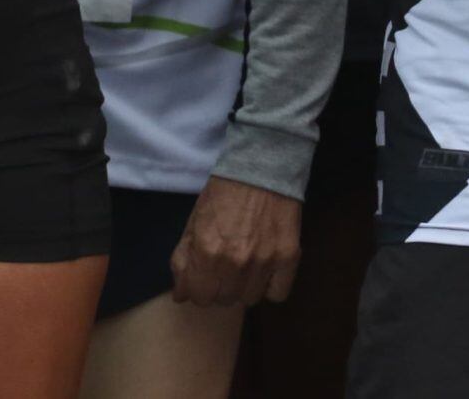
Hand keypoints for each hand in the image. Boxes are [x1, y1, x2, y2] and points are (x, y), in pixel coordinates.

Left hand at [170, 177, 301, 306]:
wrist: (261, 169)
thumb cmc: (223, 193)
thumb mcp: (194, 221)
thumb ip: (183, 259)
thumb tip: (180, 294)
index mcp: (207, 250)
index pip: (199, 296)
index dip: (197, 290)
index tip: (201, 281)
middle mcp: (235, 262)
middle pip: (223, 299)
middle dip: (217, 288)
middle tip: (220, 269)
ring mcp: (264, 262)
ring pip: (248, 299)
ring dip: (242, 288)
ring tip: (242, 267)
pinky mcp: (288, 258)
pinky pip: (276, 294)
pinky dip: (268, 287)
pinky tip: (263, 270)